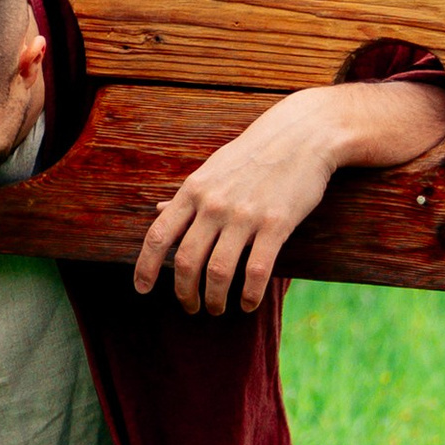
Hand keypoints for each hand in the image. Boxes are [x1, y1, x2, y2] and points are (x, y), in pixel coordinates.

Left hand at [134, 77, 444, 313]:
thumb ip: (186, 196)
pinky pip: (255, 270)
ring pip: (218, 272)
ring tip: (217, 309)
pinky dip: (249, 295)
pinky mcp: (275, 223)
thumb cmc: (253, 155)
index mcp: (193, 191)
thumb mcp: (212, 169)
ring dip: (214, 299)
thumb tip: (156, 210)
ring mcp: (243, 215)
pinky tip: (248, 304)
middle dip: (184, 292)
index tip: (142, 290)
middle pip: (186, 261)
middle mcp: (213, 204)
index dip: (145, 267)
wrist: (302, 134)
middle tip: (190, 306)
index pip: (158, 236)